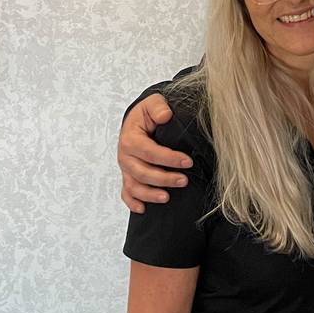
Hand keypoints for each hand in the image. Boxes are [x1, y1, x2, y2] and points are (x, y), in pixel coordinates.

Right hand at [118, 94, 191, 212]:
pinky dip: (132, 203)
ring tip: (167, 198)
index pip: (149, 152)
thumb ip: (158, 107)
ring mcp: (126, 168)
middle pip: (142, 172)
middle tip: (184, 181)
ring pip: (135, 186)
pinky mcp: (128, 176)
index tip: (187, 161)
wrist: (138, 120)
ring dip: (150, 194)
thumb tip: (166, 116)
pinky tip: (143, 209)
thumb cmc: (147, 113)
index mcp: (130, 138)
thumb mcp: (153, 103)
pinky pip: (126, 193)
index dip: (168, 158)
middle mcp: (125, 156)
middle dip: (164, 179)